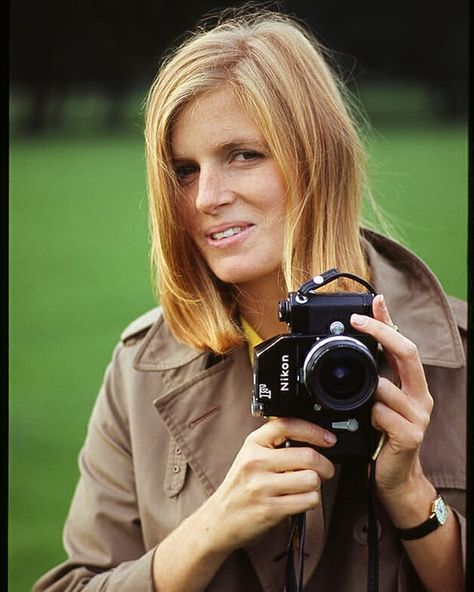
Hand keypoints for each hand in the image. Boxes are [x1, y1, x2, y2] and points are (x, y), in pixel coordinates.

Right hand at [204, 417, 335, 553]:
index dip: (314, 430)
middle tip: (325, 470)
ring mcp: (262, 486)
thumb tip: (314, 440)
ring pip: (312, 480)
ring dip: (317, 485)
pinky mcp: (270, 509)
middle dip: (325, 465)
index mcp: (252, 444)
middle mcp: (255, 462)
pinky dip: (311, 500)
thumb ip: (276, 444)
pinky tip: (300, 499)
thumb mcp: (250, 456)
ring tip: (306, 487)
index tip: (328, 439)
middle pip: (308, 456)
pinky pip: (308, 500)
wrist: (220, 519)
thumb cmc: (241, 487)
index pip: (287, 425)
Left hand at [351, 295, 433, 503]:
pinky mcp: (409, 435)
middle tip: (358, 322)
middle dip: (381, 333)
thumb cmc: (383, 435)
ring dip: (367, 391)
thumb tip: (359, 347)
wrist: (395, 477)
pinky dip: (369, 415)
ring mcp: (417, 415)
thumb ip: (374, 375)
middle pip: (406, 353)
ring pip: (386, 386)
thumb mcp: (379, 400)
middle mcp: (419, 396)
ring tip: (359, 405)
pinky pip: (381, 414)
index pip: (404, 344)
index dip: (389, 322)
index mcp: (412, 384)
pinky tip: (368, 423)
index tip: (374, 303)